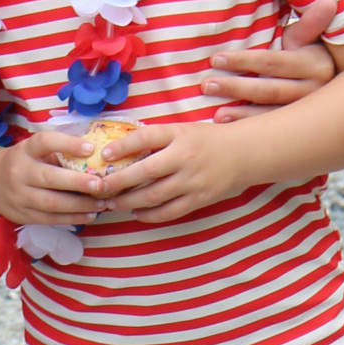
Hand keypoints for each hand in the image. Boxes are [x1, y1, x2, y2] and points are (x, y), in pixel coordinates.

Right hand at [0, 130, 108, 224]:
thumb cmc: (24, 162)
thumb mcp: (33, 150)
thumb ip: (57, 152)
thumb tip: (96, 155)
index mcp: (24, 150)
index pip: (44, 142)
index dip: (67, 144)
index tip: (90, 148)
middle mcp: (19, 172)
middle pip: (50, 178)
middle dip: (79, 183)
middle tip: (102, 185)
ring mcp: (19, 196)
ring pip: (52, 203)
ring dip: (80, 205)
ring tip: (102, 204)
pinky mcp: (23, 215)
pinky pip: (51, 219)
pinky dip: (73, 218)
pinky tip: (90, 214)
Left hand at [95, 121, 241, 221]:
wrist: (245, 154)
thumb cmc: (206, 139)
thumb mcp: (181, 129)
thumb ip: (155, 137)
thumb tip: (119, 146)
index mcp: (178, 135)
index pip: (145, 138)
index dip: (122, 146)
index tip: (104, 154)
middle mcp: (184, 158)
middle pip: (145, 171)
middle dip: (118, 181)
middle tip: (99, 187)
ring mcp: (193, 181)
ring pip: (154, 195)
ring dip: (129, 201)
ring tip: (111, 203)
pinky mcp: (200, 199)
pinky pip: (171, 211)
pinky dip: (151, 215)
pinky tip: (136, 213)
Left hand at [202, 0, 336, 120]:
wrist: (328, 80)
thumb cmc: (306, 52)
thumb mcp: (307, 37)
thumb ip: (310, 23)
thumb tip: (328, 1)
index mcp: (313, 65)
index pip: (272, 62)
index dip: (243, 60)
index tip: (214, 59)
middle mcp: (313, 90)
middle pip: (269, 89)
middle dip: (236, 87)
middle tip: (206, 85)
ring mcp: (306, 111)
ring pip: (272, 113)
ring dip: (242, 114)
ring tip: (216, 114)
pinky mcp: (298, 126)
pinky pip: (274, 130)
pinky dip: (251, 128)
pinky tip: (229, 128)